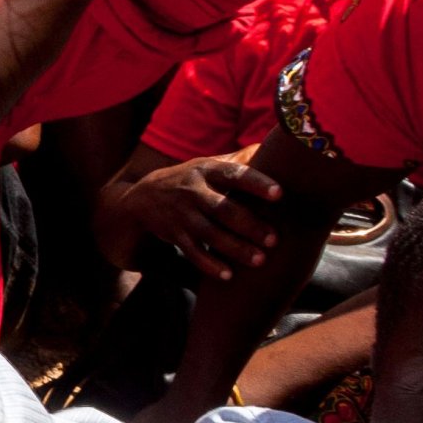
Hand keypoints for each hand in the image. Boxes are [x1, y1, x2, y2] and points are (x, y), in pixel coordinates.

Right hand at [104, 153, 282, 278]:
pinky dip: (209, 265)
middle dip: (249, 225)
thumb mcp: (210, 165)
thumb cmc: (192, 180)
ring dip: (234, 248)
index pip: (234, 174)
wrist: (144, 197)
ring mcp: (182, 214)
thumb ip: (240, 159)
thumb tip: (275, 146)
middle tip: (274, 240)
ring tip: (259, 260)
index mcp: (207, 171)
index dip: (256, 183)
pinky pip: (192, 252)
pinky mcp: (174, 234)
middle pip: (223, 208)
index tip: (279, 194)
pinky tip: (228, 275)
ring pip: (209, 233)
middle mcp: (193, 191)